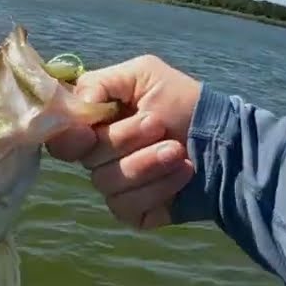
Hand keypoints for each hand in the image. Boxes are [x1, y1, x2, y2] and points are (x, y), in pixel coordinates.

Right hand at [48, 54, 202, 228]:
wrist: (226, 139)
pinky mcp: (132, 211)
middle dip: (126, 139)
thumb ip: (101, 82)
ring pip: (108, 182)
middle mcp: (97, 158)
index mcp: (93, 126)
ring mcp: (114, 186)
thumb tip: (74, 104)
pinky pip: (128, 205)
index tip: (90, 130)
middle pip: (87, 158)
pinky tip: (183, 172)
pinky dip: (160, 187)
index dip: (69, 136)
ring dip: (147, 163)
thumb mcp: (144, 74)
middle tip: (158, 125)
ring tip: (178, 150)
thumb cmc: (183, 103)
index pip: (60, 138)